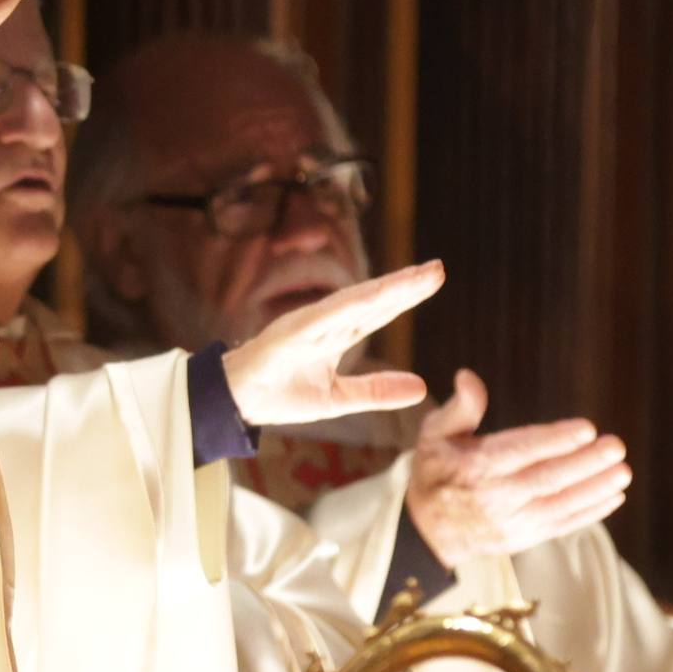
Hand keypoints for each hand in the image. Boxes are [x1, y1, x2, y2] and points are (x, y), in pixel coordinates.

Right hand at [219, 262, 442, 425]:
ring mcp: (306, 325)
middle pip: (371, 300)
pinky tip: (375, 296)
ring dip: (385, 289)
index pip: (377, 311)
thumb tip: (421, 388)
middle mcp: (324, 323)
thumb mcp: (337, 399)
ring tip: (417, 277)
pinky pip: (323, 318)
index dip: (405, 294)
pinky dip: (350, 305)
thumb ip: (376, 392)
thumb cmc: (278, 394)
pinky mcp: (288, 334)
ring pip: (353, 303)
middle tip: (438, 268)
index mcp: (335, 335)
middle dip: (405, 284)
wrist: (234, 403)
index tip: (434, 276)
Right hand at [404, 369, 628, 567]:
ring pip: (561, 504)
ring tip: (623, 471)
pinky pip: (563, 525)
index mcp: (475, 467)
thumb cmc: (436, 471)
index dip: (555, 440)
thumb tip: (468, 376)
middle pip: (548, 479)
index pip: (521, 451)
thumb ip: (460, 408)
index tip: (586, 428)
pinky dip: (591, 512)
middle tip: (616, 446)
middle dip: (586, 463)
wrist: (428, 532)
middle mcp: (496, 497)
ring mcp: (513, 522)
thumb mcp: (435, 434)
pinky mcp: (525, 538)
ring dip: (596, 488)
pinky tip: (614, 496)